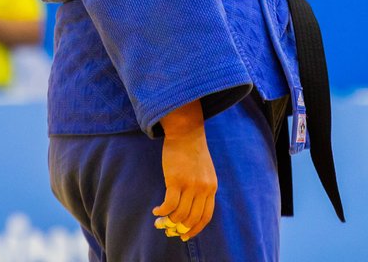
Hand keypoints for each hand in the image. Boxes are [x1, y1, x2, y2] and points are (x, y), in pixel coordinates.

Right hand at [152, 101, 216, 241]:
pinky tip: (156, 211)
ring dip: (169, 221)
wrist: (186, 131)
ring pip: (179, 214)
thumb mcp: (205, 171)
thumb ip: (202, 189)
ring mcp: (189, 185)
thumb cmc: (192, 150)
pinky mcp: (175, 179)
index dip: (195, 230)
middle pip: (191, 218)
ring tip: (160, 221)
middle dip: (180, 228)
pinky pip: (168, 204)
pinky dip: (161, 211)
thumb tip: (190, 210)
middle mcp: (203, 189)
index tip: (185, 236)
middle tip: (169, 230)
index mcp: (211, 188)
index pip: (205, 217)